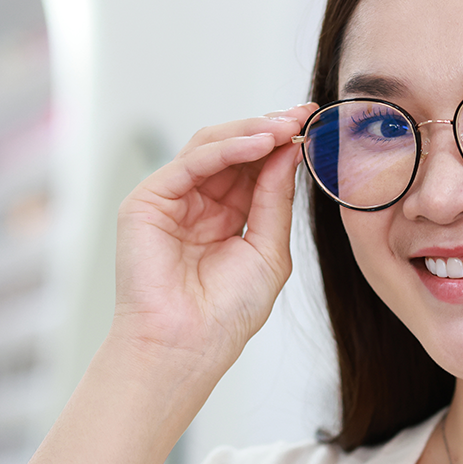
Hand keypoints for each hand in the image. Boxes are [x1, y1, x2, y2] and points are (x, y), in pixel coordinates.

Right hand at [110, 104, 316, 370]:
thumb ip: (275, 199)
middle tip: (303, 116)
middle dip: (270, 129)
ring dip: (252, 132)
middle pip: (234, 149)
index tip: (315, 123)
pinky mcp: (147, 200)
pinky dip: (228, 148)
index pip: (254, 166)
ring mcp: (171, 199)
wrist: (189, 346)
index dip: (282, 143)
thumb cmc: (226, 313)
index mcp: (226, 215)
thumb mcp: (268, 249)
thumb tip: (289, 150)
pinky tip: (261, 144)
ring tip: (287, 126)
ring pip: (211, 146)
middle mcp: (197, 202)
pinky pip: (191, 162)